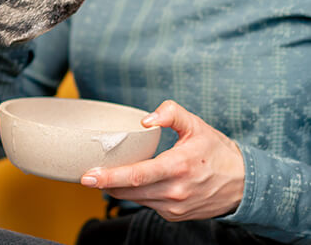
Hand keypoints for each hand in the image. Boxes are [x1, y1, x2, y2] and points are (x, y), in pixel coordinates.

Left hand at [80, 100, 244, 221]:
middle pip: (130, 191)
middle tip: (85, 176)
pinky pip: (147, 204)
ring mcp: (175, 207)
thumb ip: (171, 113)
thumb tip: (146, 119)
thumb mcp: (196, 125)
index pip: (138, 175)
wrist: (244, 184)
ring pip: (136, 199)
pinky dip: (136, 194)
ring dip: (118, 190)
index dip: (110, 177)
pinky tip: (132, 183)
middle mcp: (176, 190)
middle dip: (106, 184)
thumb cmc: (217, 151)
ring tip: (104, 177)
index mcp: (179, 166)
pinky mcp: (174, 216)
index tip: (88, 176)